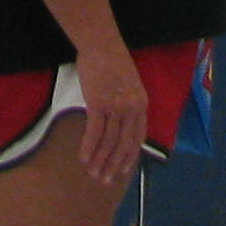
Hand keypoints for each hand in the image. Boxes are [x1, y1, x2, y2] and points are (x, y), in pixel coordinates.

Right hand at [73, 41, 149, 186]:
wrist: (101, 44)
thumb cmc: (112, 61)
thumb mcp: (129, 85)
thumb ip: (129, 105)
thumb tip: (121, 124)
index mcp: (141, 105)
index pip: (138, 139)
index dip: (130, 158)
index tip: (123, 172)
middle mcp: (132, 109)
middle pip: (124, 145)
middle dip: (114, 166)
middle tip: (105, 180)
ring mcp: (116, 107)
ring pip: (109, 142)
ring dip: (100, 161)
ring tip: (92, 173)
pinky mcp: (98, 104)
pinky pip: (94, 133)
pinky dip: (89, 148)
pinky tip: (83, 159)